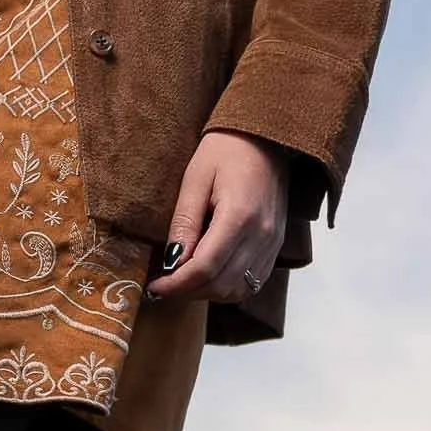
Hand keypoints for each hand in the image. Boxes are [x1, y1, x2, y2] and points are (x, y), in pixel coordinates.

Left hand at [145, 133, 289, 308]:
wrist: (267, 138)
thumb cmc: (227, 150)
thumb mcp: (195, 179)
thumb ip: (185, 223)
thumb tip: (171, 262)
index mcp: (239, 216)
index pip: (205, 268)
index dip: (175, 284)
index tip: (154, 286)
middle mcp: (261, 235)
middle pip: (221, 285)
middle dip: (188, 291)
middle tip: (163, 285)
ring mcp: (272, 243)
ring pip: (238, 290)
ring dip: (208, 293)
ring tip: (184, 280)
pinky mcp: (276, 245)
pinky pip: (253, 282)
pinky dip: (228, 287)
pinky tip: (209, 275)